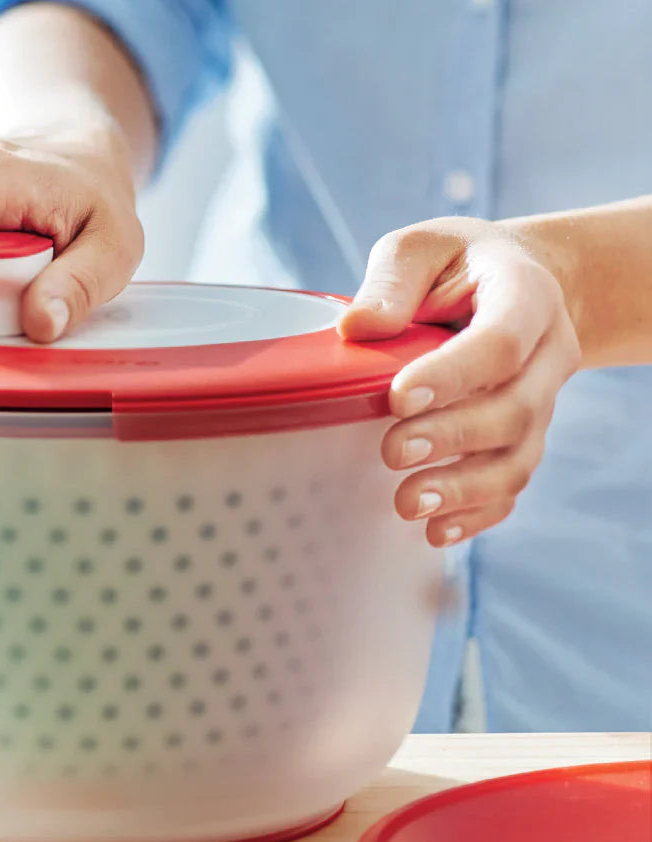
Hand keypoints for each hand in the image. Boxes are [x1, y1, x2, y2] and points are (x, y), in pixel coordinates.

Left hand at [338, 217, 580, 546]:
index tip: (397, 397)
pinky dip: (476, 515)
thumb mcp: (421, 248)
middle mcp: (546, 356)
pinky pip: (512, 488)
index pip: (500, 342)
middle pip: (514, 409)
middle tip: (392, 452)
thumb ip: (392, 281)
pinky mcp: (522, 441)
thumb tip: (356, 328)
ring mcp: (539, 405)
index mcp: (525, 297)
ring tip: (406, 505)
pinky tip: (435, 533)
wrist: (509, 285)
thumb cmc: (453, 266)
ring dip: (463, 489)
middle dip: (451, 437)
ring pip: (517, 459)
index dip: (452, 374)